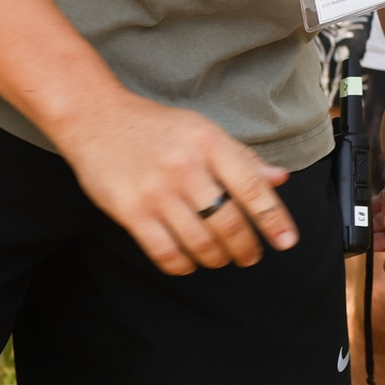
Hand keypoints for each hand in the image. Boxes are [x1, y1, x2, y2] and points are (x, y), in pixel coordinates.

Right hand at [54, 92, 296, 275]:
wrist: (97, 119)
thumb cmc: (156, 127)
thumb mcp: (203, 130)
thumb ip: (242, 157)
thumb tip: (280, 179)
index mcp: (210, 143)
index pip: (252, 189)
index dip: (274, 219)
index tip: (287, 241)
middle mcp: (186, 168)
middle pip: (229, 222)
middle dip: (245, 247)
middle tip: (250, 257)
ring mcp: (157, 192)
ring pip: (200, 241)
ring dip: (217, 258)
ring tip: (222, 259)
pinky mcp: (131, 212)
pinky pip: (164, 252)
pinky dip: (182, 265)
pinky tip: (189, 263)